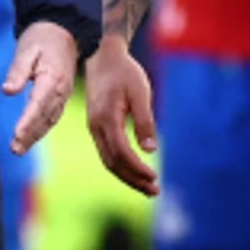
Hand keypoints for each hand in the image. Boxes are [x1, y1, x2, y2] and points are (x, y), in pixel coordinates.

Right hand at [83, 34, 159, 195]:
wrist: (103, 56)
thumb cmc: (124, 72)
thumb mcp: (140, 93)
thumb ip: (144, 121)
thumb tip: (150, 150)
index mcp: (106, 119)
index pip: (121, 153)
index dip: (137, 168)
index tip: (154, 177)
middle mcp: (96, 127)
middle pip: (112, 163)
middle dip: (133, 180)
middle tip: (154, 192)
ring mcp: (94, 128)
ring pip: (108, 161)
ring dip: (127, 176)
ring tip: (147, 187)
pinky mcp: (96, 127)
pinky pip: (107, 153)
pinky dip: (121, 166)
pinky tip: (135, 171)